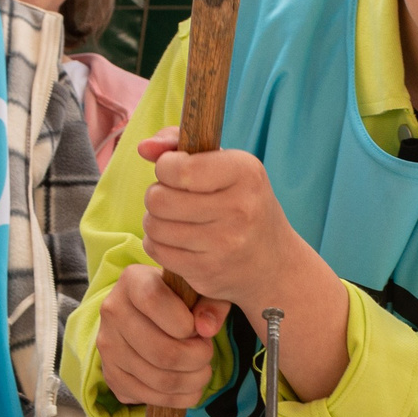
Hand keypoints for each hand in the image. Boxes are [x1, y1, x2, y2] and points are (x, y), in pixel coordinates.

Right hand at [97, 263, 228, 409]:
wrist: (147, 315)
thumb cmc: (180, 300)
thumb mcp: (201, 289)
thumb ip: (212, 302)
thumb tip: (207, 328)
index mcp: (132, 281)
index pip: (154, 301)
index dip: (185, 322)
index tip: (198, 329)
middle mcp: (112, 311)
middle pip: (161, 351)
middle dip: (197, 358)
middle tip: (207, 353)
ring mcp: (107, 346)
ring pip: (159, 378)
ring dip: (192, 381)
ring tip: (202, 371)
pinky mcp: (110, 374)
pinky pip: (148, 396)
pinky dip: (178, 398)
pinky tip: (190, 388)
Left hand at [136, 129, 303, 310]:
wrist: (273, 262)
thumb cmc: (241, 203)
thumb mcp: (225, 165)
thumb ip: (181, 145)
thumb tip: (144, 148)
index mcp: (245, 173)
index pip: (180, 168)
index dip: (166, 167)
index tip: (176, 171)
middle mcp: (239, 208)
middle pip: (159, 198)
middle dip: (157, 195)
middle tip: (173, 199)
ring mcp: (224, 244)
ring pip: (154, 226)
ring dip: (155, 221)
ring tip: (174, 219)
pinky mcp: (208, 271)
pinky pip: (157, 251)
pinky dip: (158, 244)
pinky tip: (176, 240)